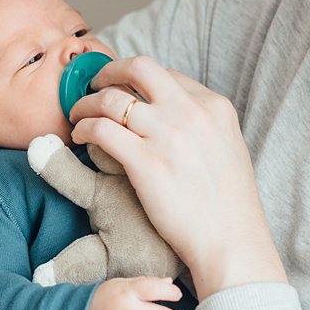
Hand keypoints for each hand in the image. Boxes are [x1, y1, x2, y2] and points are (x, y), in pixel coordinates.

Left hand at [69, 55, 286, 296]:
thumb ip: (203, 126)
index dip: (138, 80)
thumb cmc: (230, 206)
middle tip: (94, 85)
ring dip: (87, 102)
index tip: (123, 90)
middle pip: (139, 67)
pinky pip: (101, 129)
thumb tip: (174, 116)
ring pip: (112, 97)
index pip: (167, 74)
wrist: (231, 242)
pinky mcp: (146, 162)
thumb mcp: (228, 148)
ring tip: (78, 115)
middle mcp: (192, 113)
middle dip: (109, 71)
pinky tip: (80, 137)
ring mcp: (168, 135)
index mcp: (215, 106)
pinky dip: (84, 128)